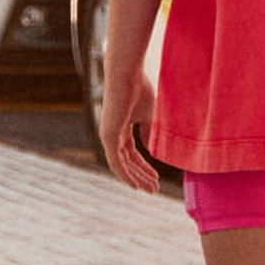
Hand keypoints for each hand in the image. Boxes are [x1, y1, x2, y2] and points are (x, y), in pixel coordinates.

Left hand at [101, 64, 159, 193]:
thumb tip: (151, 149)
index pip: (131, 153)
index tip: (157, 178)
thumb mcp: (150, 115)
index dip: (144, 166)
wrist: (127, 74)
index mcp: (120, 128)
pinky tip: (136, 185)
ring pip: (121, 165)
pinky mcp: (107, 136)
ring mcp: (108, 136)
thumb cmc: (139, 88)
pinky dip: (126, 175)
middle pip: (127, 161)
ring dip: (135, 179)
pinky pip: (116, 162)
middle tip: (154, 189)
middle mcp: (111, 133)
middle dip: (141, 176)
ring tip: (149, 190)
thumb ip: (150, 133)